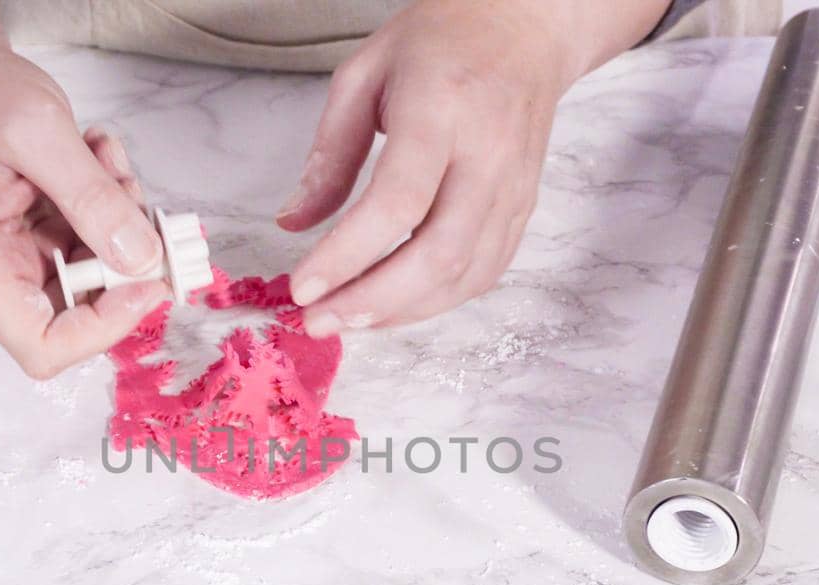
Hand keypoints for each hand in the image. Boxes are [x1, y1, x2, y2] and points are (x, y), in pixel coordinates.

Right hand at [0, 41, 167, 378]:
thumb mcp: (36, 131)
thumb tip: (140, 257)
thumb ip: (90, 197)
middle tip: (128, 196)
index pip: (43, 348)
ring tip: (106, 163)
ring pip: (101, 274)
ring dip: (120, 220)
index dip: (103, 328)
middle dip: (122, 260)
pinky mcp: (45, 239)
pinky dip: (112, 203)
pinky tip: (98, 158)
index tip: (145, 281)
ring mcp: (23, 258)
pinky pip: (98, 242)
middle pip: (82, 314)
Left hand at [277, 0, 653, 336]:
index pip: (396, 202)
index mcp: (442, 109)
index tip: (303, 286)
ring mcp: (513, 187)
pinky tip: (393, 307)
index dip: (347, 255)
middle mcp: (487, 154)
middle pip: (437, 253)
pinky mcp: (523, 208)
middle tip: (319, 321)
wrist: (525, 28)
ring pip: (463, 274)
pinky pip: (484, 272)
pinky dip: (436, 302)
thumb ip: (330, 153)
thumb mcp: (364, 74)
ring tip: (347, 320)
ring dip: (401, 312)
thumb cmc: (442, 42)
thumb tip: (294, 222)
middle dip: (372, 301)